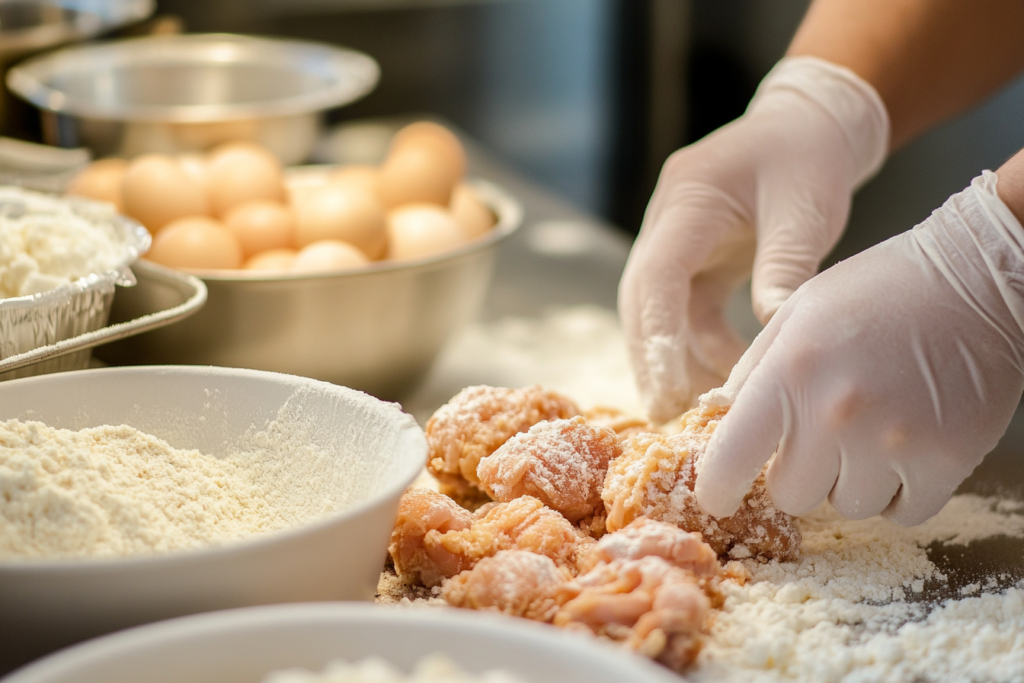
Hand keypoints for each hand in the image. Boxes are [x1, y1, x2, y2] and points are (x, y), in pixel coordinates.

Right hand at [619, 57, 888, 421]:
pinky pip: (684, 312)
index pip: (657, 274)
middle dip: (652, 359)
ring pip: (657, 312)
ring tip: (703, 405)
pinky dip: (698, 346)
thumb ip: (785, 269)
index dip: (656, 334)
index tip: (667, 386)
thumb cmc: (808, 157)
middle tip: (668, 415)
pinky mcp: (693, 261)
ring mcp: (675, 242)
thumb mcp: (804, 210)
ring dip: (675, 358)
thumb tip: (773, 336)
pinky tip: (725, 374)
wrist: (810, 126)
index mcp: (688, 199)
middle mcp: (667, 222)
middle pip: (641, 301)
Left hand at [695, 171, 1023, 524]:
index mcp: (789, 372)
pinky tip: (905, 448)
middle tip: (820, 436)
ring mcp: (892, 442)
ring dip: (851, 481)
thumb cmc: (879, 290)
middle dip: (797, 473)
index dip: (716, 487)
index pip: (730, 459)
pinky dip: (900, 492)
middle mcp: (835, 413)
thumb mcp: (796, 313)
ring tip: (870, 430)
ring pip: (847, 507)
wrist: (977, 278)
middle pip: (790, 496)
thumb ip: (752, 372)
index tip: (716, 495)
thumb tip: (719, 422)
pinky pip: (903, 514)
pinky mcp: (946, 461)